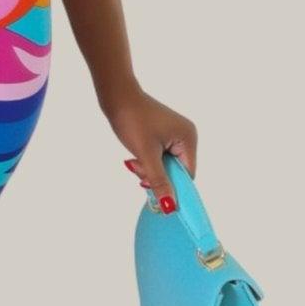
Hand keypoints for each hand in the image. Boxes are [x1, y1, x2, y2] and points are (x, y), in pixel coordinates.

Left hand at [102, 82, 197, 210]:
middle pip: (176, 170)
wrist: (116, 97)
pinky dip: (147, 161)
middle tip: (138, 170)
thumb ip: (159, 182)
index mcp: (188, 138)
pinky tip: (136, 156)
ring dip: (149, 169)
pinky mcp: (163, 134)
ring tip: (134, 161)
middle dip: (157, 175)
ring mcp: (174, 134)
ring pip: (165, 165)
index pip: (188, 174)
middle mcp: (186, 135)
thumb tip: (170, 207)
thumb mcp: (146, 156)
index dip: (173, 186)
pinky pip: (159, 157)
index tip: (156, 193)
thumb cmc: (132, 121)